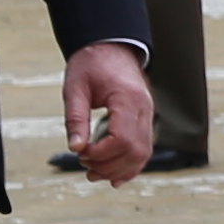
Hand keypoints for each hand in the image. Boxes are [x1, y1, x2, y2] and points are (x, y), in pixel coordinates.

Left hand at [61, 39, 154, 187]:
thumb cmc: (91, 64)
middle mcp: (144, 109)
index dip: (101, 154)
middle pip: (135, 151)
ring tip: (94, 174)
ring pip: (143, 154)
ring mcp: (148, 115)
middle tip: (84, 166)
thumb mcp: (75, 88)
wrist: (111, 47)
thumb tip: (75, 148)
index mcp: (128, 99)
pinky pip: (145, 149)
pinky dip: (131, 166)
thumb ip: (76, 118)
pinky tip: (115, 177)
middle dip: (109, 165)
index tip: (81, 153)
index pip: (122, 139)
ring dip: (120, 170)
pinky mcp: (145, 120)